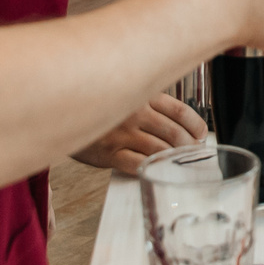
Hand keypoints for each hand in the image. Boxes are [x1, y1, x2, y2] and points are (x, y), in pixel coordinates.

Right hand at [73, 93, 209, 175]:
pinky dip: (152, 169)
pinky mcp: (109, 153)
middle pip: (174, 132)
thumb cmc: (97, 106)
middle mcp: (133, 113)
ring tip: (181, 163)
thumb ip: (147, 102)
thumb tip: (177, 118)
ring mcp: (121, 134)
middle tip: (193, 152)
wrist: (62, 115)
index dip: (195, 124)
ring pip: (159, 149)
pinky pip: (138, 164)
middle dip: (188, 146)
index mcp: (141, 95)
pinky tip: (158, 170)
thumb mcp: (123, 94)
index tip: (201, 134)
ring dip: (174, 159)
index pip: (179, 111)